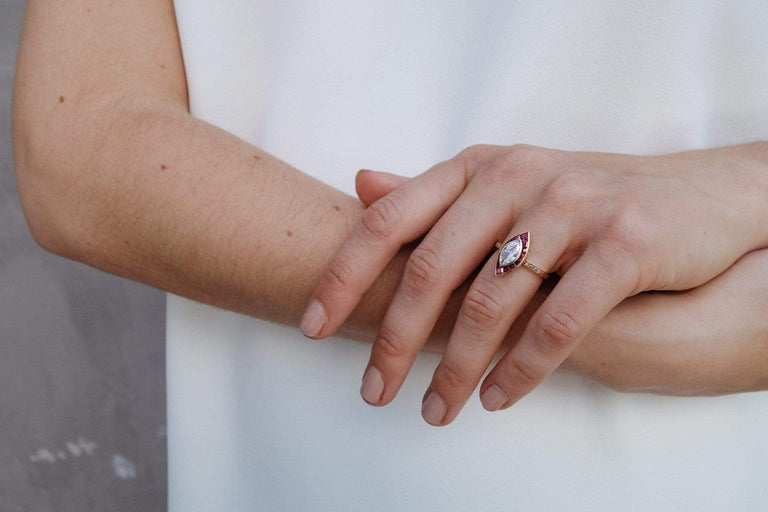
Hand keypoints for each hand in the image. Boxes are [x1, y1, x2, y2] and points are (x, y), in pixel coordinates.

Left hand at [302, 144, 767, 424]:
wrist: (696, 197)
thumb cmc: (584, 201)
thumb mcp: (503, 186)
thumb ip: (434, 194)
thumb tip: (359, 186)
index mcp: (476, 166)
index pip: (388, 221)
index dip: (342, 275)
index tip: (312, 326)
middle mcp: (515, 175)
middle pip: (430, 270)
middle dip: (394, 341)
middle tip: (373, 392)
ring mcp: (572, 204)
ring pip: (491, 303)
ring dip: (456, 369)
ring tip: (436, 410)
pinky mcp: (625, 241)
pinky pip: (558, 322)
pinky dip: (523, 370)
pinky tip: (499, 399)